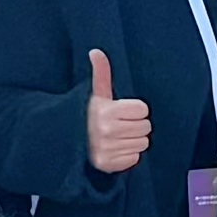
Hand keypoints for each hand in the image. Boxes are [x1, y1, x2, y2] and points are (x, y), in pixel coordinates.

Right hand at [82, 46, 152, 175]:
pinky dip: (128, 155)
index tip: (121, 111)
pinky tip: (115, 149)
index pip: (143, 110)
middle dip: (135, 125)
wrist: (70, 140)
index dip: (135, 110)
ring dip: (133, 140)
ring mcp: (107, 149)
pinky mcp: (107, 164)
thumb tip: (96, 51)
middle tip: (120, 125)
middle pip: (146, 127)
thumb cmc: (90, 114)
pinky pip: (135, 159)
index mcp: (106, 111)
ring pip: (142, 143)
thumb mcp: (96, 93)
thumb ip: (101, 72)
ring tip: (117, 137)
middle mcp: (106, 131)